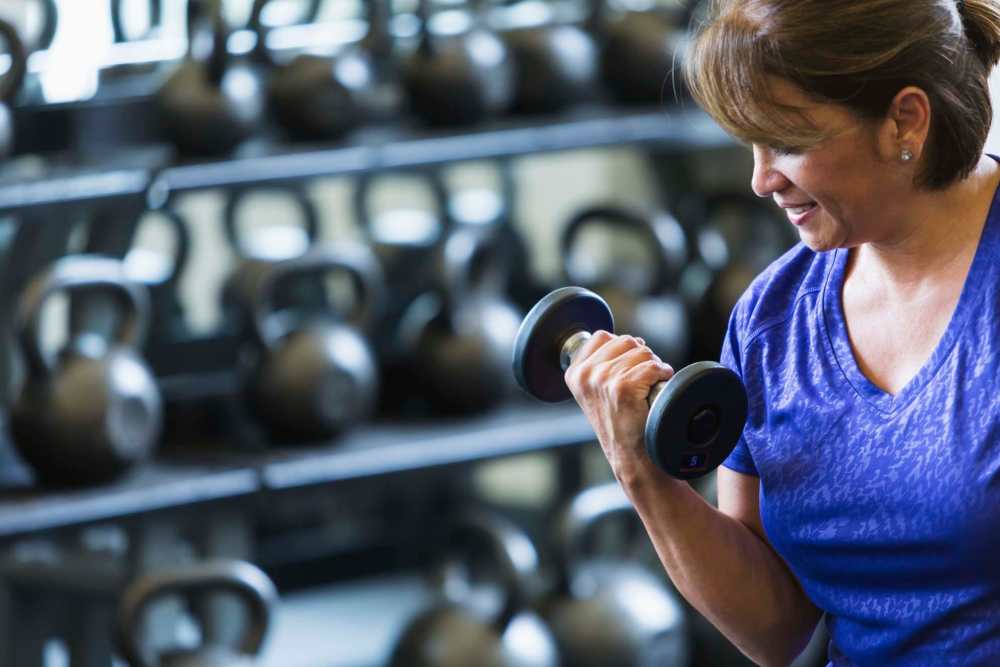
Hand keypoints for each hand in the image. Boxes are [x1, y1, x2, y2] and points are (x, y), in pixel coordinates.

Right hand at [564, 331, 674, 480]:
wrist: (631, 457)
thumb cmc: (620, 425)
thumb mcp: (597, 392)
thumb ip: (601, 365)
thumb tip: (630, 341)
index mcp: (574, 374)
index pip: (602, 337)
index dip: (622, 349)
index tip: (626, 369)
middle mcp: (585, 375)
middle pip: (625, 340)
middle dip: (639, 356)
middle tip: (641, 380)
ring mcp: (603, 380)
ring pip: (642, 351)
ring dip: (653, 366)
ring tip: (648, 387)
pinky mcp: (623, 387)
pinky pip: (653, 366)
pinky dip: (662, 374)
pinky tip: (657, 388)